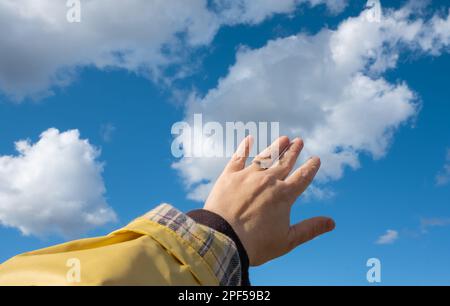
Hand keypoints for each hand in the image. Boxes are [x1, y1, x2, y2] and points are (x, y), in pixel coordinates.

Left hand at [204, 136, 334, 265]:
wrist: (222, 239)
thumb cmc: (255, 244)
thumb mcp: (287, 240)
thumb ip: (310, 229)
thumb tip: (332, 222)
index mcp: (284, 195)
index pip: (302, 177)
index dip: (310, 167)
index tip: (315, 159)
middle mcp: (268, 181)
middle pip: (285, 162)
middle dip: (293, 151)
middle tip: (299, 141)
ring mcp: (248, 176)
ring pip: (266, 157)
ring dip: (276, 147)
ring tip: (284, 138)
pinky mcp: (229, 176)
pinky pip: (238, 158)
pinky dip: (244, 148)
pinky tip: (248, 139)